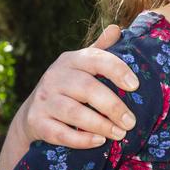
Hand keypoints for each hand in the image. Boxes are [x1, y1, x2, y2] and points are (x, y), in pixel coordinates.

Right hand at [23, 25, 137, 147]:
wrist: (34, 114)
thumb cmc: (70, 87)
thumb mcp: (83, 66)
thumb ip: (101, 50)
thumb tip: (117, 29)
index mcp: (71, 60)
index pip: (96, 59)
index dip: (117, 70)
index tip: (135, 85)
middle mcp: (55, 77)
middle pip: (87, 89)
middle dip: (113, 106)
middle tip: (131, 121)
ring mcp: (44, 100)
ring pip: (74, 112)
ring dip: (101, 125)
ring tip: (121, 133)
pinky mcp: (37, 122)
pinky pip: (60, 133)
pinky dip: (81, 139)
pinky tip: (99, 141)